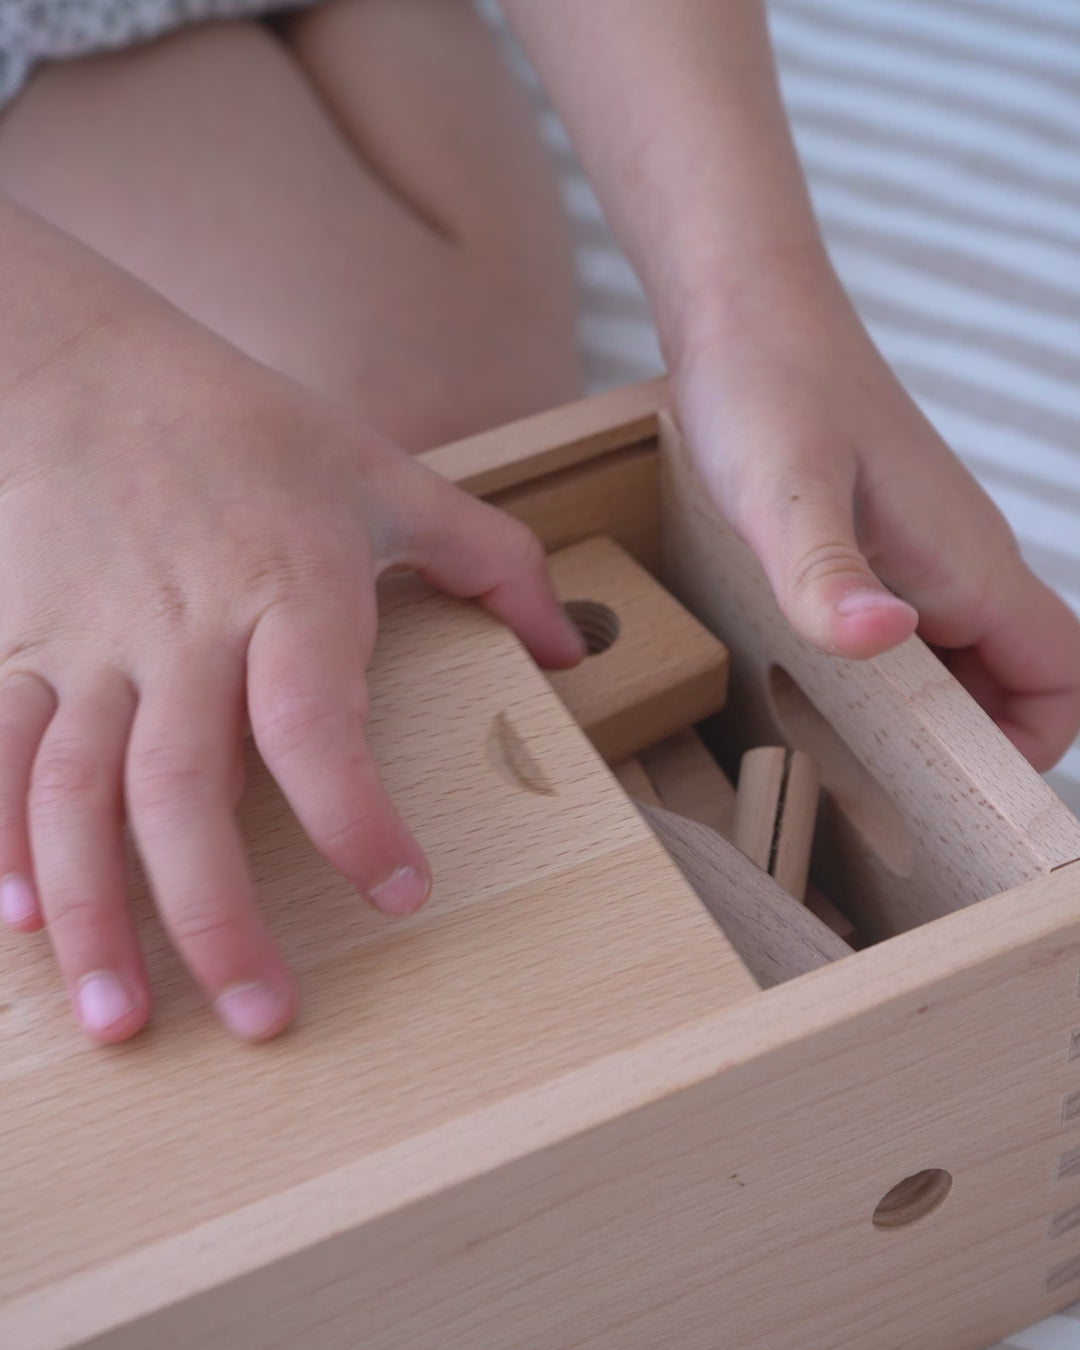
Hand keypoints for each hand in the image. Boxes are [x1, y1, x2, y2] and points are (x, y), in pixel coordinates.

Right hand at [0, 208, 582, 1043]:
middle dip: (216, 916)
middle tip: (261, 1018)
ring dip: (96, 913)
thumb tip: (570, 648)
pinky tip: (15, 924)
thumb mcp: (388, 474)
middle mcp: (182, 630)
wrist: (82, 364)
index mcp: (287, 589)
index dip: (353, 815)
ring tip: (122, 1021)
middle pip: (182, 790)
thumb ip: (492, 560)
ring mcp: (87, 645)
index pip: (313, 720)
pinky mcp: (17, 647)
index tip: (400, 894)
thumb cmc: (247, 427)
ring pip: (76, 794)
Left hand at [672, 257, 1079, 770]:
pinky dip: (885, 670)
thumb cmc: (768, 390)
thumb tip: (882, 639)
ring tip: (839, 751)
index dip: (1033, 744)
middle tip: (875, 791)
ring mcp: (924, 550)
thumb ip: (826, 572)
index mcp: (966, 563)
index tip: (956, 787)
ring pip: (962, 657)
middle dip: (967, 746)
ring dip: (921, 711)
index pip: (1062, 676)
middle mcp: (961, 561)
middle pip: (1013, 681)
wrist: (747, 313)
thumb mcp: (782, 494)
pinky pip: (915, 624)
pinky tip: (813, 680)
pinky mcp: (882, 539)